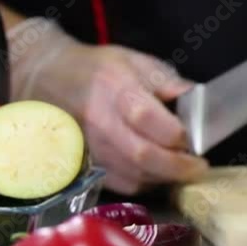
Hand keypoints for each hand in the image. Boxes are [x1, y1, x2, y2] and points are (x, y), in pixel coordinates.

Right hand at [8, 18, 207, 194]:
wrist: (48, 79)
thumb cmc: (99, 70)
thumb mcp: (135, 62)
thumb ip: (167, 82)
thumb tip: (197, 99)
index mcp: (115, 88)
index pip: (146, 117)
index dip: (176, 134)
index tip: (195, 140)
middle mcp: (99, 120)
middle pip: (141, 155)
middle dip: (177, 166)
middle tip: (198, 167)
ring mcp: (88, 146)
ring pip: (132, 175)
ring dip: (164, 177)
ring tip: (181, 169)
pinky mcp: (84, 164)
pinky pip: (121, 184)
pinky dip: (145, 183)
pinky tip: (157, 173)